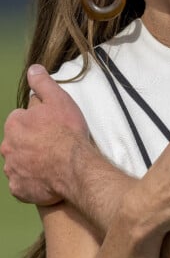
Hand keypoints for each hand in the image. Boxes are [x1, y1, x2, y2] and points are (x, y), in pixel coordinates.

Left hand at [1, 64, 89, 204]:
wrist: (74, 167)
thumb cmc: (67, 131)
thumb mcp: (58, 99)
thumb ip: (42, 83)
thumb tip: (32, 69)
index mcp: (15, 123)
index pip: (21, 117)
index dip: (38, 119)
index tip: (52, 124)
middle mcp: (7, 147)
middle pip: (18, 140)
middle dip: (32, 140)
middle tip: (54, 141)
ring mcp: (12, 169)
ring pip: (20, 160)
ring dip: (32, 159)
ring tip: (53, 159)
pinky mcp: (19, 188)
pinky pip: (23, 181)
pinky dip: (33, 178)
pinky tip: (48, 174)